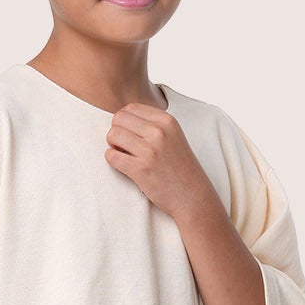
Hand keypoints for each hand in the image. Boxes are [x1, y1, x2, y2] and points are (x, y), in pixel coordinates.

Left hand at [103, 102, 215, 223]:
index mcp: (167, 121)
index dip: (124, 121)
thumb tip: (121, 118)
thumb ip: (152, 124)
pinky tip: (124, 166)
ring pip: (113, 135)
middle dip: (116, 132)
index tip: (130, 134)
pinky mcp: (141, 169)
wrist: (192, 196)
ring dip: (113, 146)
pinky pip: (111, 156)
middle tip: (124, 146)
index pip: (130, 108)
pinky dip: (112, 160)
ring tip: (124, 155)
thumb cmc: (180, 168)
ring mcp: (150, 151)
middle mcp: (158, 132)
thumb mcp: (173, 137)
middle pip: (119, 119)